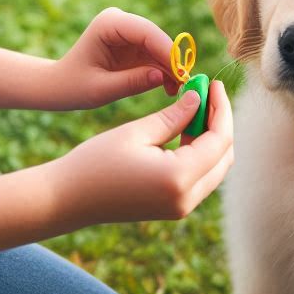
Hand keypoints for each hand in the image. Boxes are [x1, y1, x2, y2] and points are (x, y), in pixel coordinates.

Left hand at [51, 8, 179, 109]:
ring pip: (161, 47)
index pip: (145, 31)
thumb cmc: (74, 86)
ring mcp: (130, 32)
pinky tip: (170, 88)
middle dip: (172, 60)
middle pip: (156, 37)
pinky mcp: (136, 45)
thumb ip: (131, 82)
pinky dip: (165, 71)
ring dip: (171, 68)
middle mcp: (121, 22)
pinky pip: (158, 56)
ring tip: (177, 90)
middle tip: (185, 84)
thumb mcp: (101, 89)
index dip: (166, 50)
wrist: (61, 86)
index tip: (181, 71)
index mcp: (108, 24)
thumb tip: (162, 76)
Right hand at [51, 81, 233, 228]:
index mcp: (178, 178)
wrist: (69, 199)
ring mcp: (181, 208)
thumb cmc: (95, 162)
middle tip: (208, 94)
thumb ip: (174, 116)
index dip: (221, 109)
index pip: (219, 140)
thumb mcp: (136, 132)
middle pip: (224, 157)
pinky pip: (200, 179)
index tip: (213, 84)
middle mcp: (186, 199)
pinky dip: (200, 154)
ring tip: (196, 108)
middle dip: (221, 123)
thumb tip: (199, 98)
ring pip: (215, 169)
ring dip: (212, 138)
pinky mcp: (174, 209)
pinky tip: (186, 130)